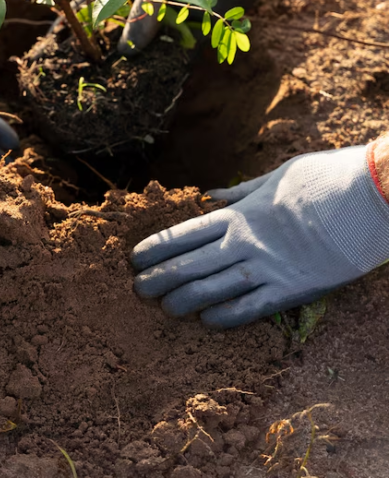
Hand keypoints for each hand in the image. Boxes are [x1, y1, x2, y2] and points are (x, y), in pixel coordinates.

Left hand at [131, 144, 388, 327]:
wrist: (365, 199)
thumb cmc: (322, 180)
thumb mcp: (275, 177)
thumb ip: (240, 192)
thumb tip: (210, 195)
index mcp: (240, 213)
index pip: (185, 233)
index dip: (157, 247)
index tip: (135, 258)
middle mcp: (245, 242)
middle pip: (190, 264)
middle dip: (159, 278)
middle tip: (137, 290)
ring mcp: (267, 268)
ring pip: (212, 290)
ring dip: (184, 301)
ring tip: (164, 309)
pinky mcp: (292, 290)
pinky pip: (250, 309)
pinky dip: (225, 317)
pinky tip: (206, 323)